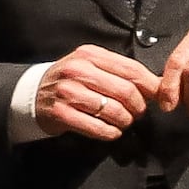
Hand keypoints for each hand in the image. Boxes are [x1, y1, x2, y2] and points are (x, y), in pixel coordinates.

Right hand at [30, 42, 161, 141]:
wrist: (32, 94)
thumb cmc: (69, 81)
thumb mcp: (90, 66)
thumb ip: (119, 71)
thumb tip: (156, 84)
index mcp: (89, 55)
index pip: (131, 69)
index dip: (150, 85)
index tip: (157, 96)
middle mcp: (78, 71)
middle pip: (126, 91)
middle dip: (139, 106)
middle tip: (138, 112)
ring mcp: (68, 93)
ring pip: (114, 110)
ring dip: (125, 121)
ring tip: (123, 122)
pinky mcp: (61, 114)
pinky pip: (97, 127)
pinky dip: (110, 132)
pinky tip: (111, 131)